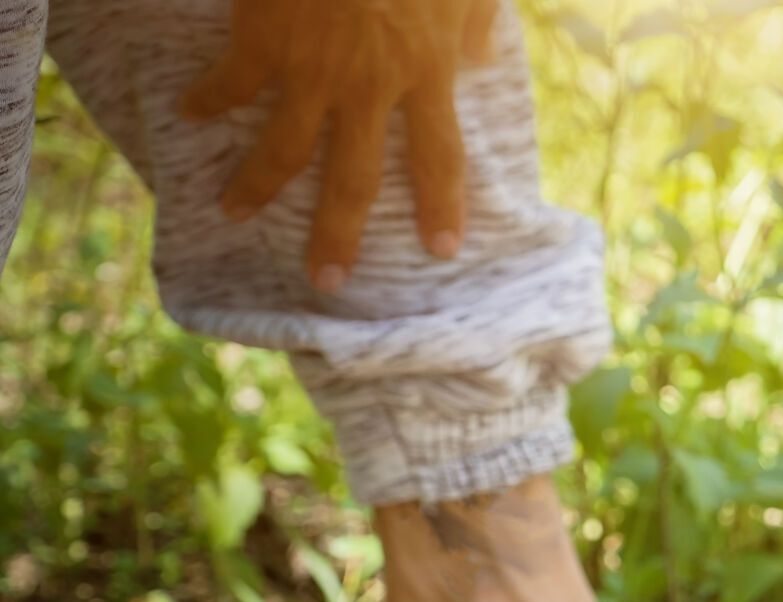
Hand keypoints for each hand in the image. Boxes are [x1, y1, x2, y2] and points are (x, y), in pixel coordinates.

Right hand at [180, 0, 500, 292]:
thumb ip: (475, 24)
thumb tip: (480, 60)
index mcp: (425, 72)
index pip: (441, 156)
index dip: (442, 206)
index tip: (443, 251)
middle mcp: (369, 86)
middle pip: (356, 179)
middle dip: (340, 235)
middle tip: (328, 282)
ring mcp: (312, 68)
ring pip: (284, 149)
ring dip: (255, 186)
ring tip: (232, 212)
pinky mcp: (262, 40)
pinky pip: (231, 83)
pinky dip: (208, 99)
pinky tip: (190, 112)